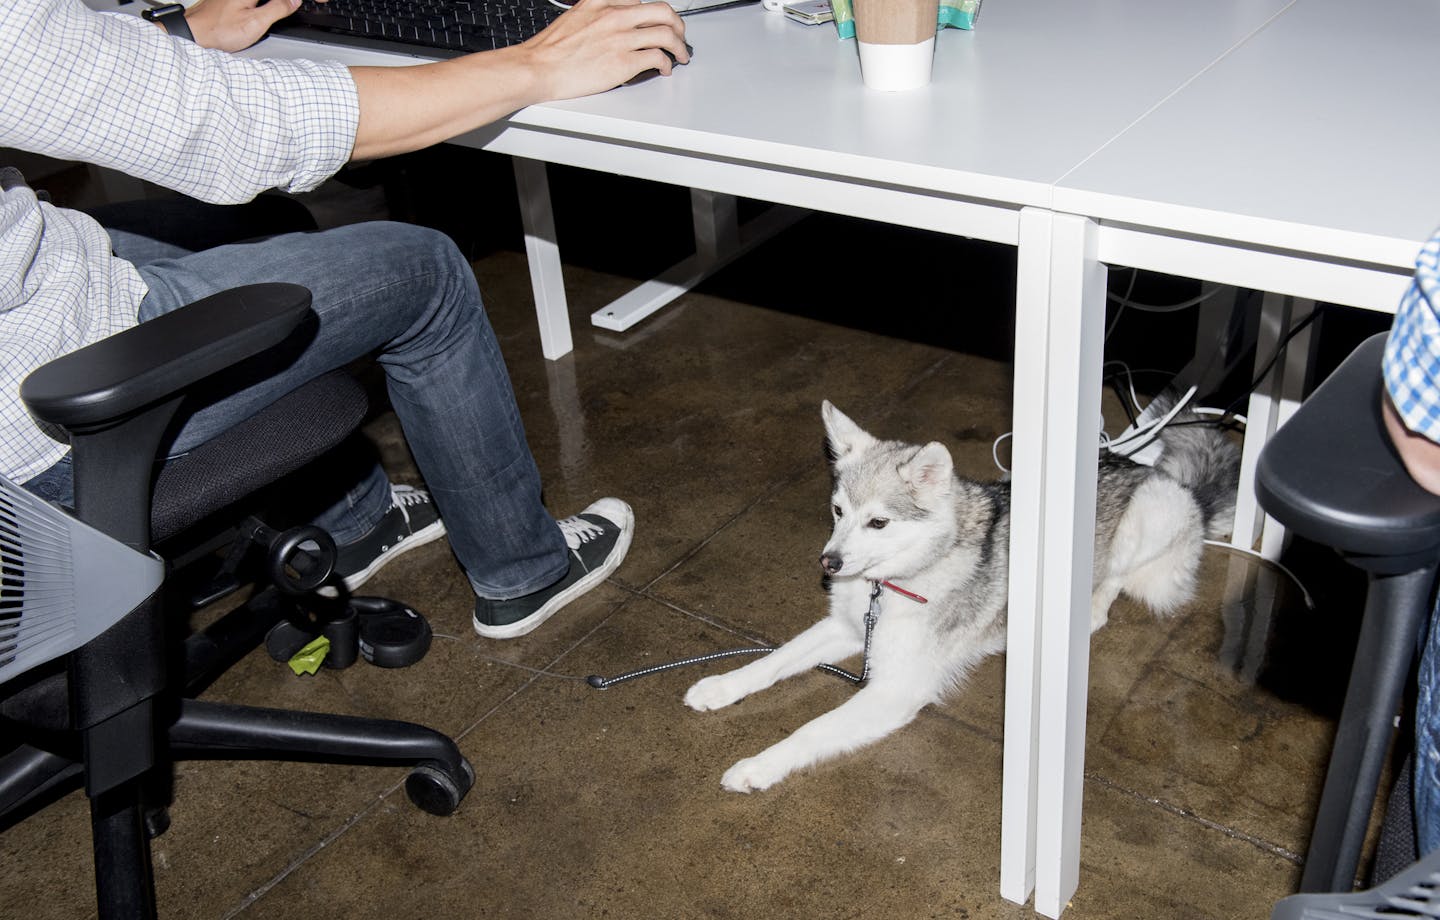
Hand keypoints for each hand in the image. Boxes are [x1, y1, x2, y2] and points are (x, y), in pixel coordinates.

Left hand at [185, 0, 311, 52]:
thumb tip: (294, 0)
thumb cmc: (218, 30)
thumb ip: (278, 8)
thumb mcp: (255, 23)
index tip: (320, 1)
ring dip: (284, 1)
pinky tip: (281, 6)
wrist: (192, 34)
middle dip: (293, 0)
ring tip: (298, 5)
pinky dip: (274, 2)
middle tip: (318, 2)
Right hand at [517, 0, 689, 100]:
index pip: (640, 1)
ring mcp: (621, 38)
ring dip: (679, 46)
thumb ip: (598, 15)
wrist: (538, 67)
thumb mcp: (576, 16)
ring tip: (680, 55)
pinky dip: (667, 64)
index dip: (655, 14)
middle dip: (677, 24)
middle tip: (680, 35)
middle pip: (663, 11)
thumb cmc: (551, 50)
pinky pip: (658, 58)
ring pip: (666, 34)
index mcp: (603, 2)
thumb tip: (613, 25)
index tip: (659, 22)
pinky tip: (664, 69)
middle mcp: (615, 15)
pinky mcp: (624, 61)